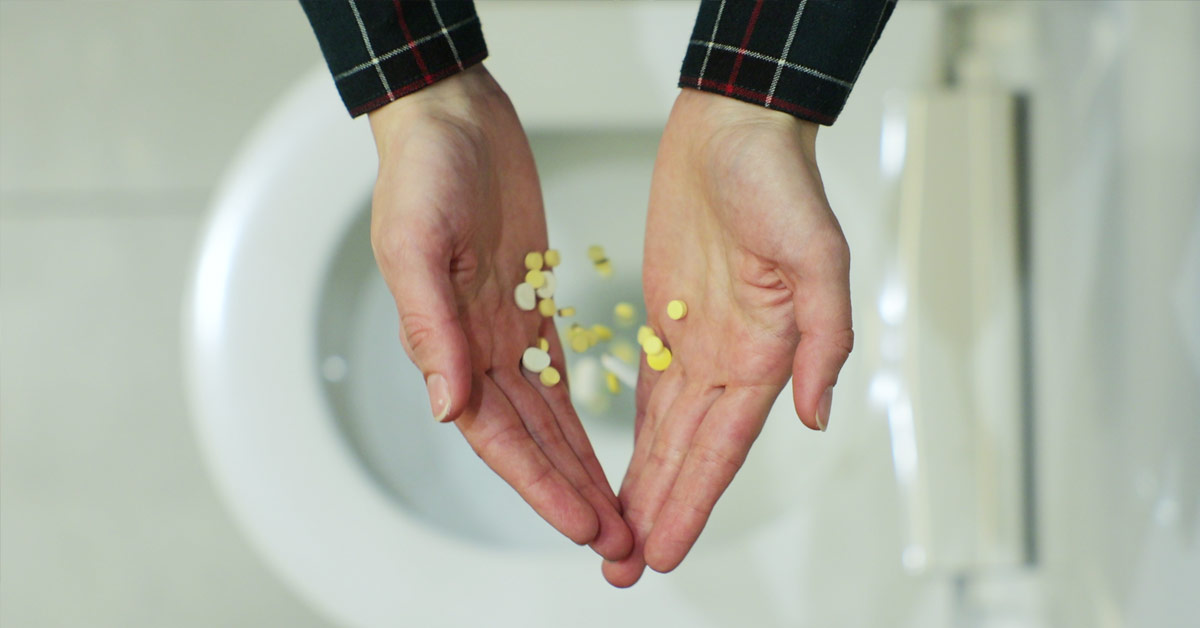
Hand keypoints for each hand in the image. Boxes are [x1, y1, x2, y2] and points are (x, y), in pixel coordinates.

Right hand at [368, 66, 631, 559]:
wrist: (452, 117)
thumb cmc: (422, 170)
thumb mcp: (417, 243)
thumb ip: (431, 326)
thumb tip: (447, 407)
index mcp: (447, 341)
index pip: (499, 435)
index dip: (541, 485)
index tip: (583, 526)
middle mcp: (476, 348)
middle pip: (529, 442)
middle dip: (571, 494)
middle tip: (615, 544)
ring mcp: (504, 330)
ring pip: (547, 420)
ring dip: (578, 469)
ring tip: (617, 515)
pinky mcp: (531, 304)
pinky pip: (558, 376)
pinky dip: (577, 419)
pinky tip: (601, 452)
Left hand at [603, 90, 853, 585]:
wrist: (733, 128)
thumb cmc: (779, 178)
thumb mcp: (818, 252)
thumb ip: (824, 337)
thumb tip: (816, 416)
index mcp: (768, 352)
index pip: (723, 447)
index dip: (691, 501)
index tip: (662, 550)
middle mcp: (733, 359)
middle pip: (689, 454)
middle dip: (658, 511)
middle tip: (623, 566)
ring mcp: (697, 342)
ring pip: (667, 433)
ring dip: (644, 486)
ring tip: (615, 535)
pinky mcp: (665, 319)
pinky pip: (649, 392)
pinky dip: (636, 435)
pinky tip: (620, 469)